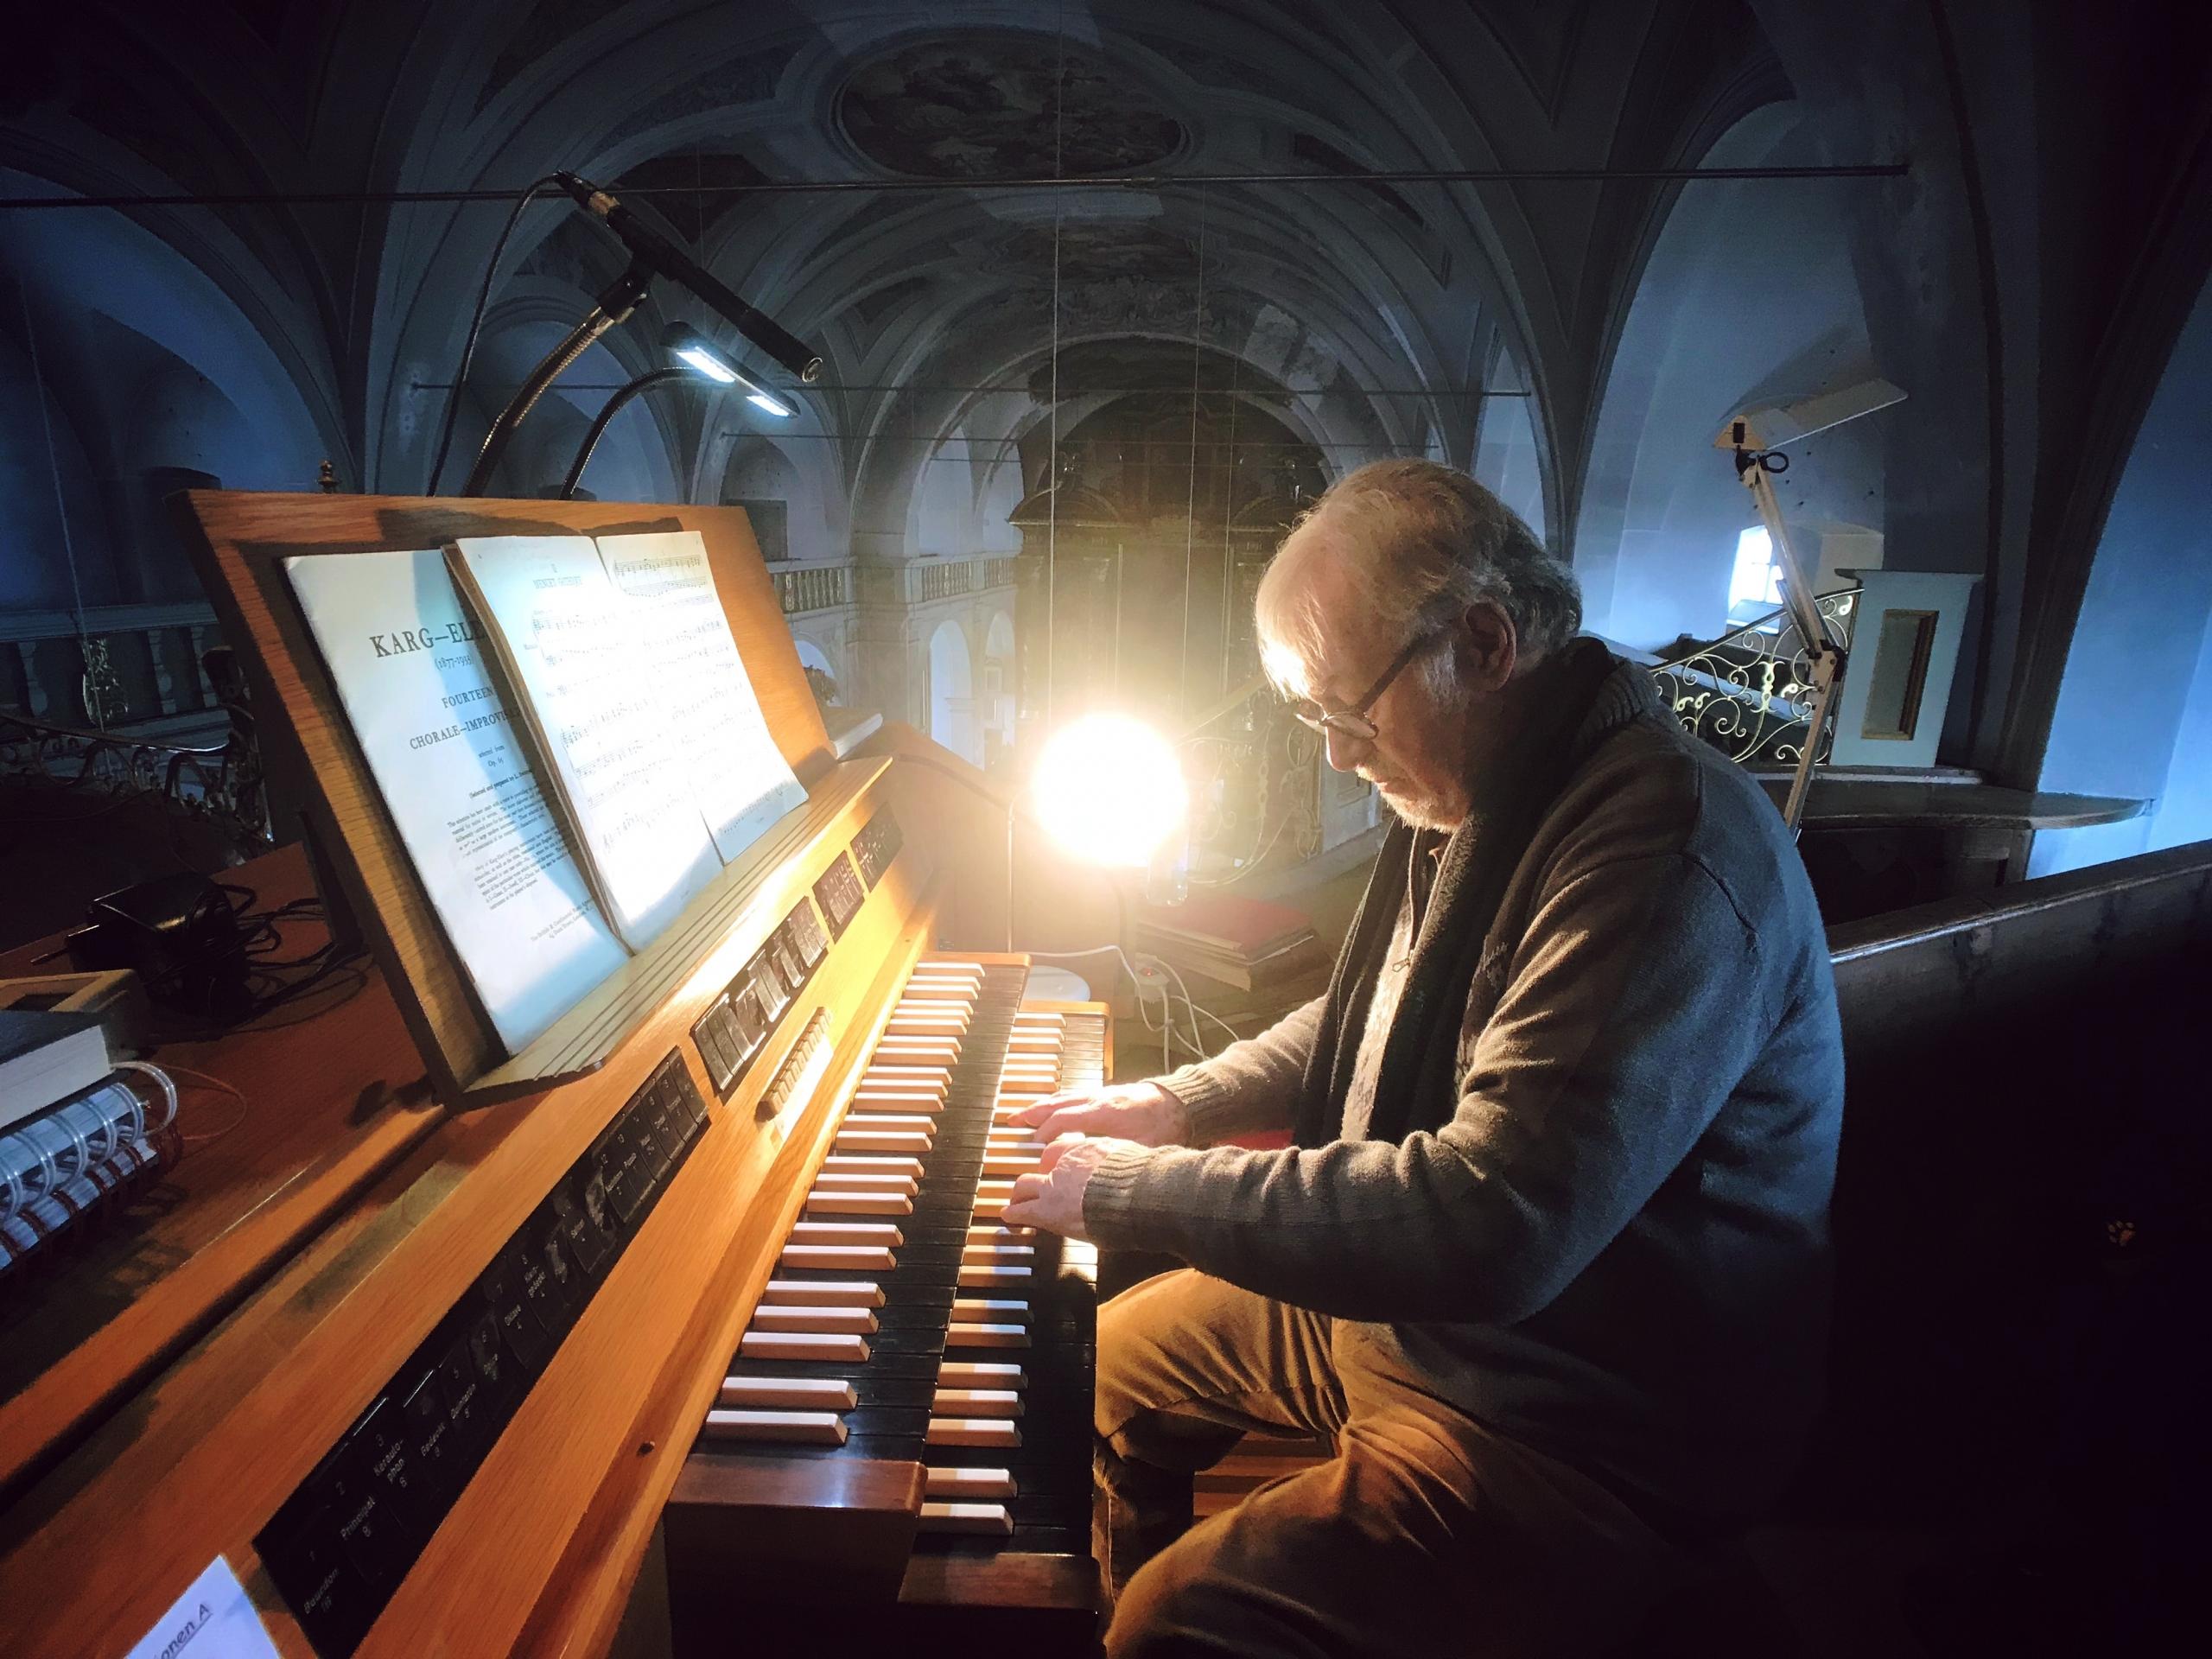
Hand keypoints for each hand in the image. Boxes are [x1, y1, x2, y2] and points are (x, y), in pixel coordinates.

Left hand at [1002, 1135, 1142, 1240]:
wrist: (1132, 1197)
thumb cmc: (1139, 1183)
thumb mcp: (1129, 1161)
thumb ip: (1119, 1162)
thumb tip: (1130, 1165)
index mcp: (1087, 1150)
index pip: (1061, 1151)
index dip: (1056, 1162)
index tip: (1055, 1168)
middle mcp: (1066, 1164)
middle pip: (1041, 1164)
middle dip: (1035, 1176)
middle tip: (1033, 1186)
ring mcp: (1054, 1186)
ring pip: (1024, 1186)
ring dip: (1019, 1196)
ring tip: (1014, 1205)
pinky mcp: (1048, 1211)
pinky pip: (1023, 1211)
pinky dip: (1014, 1214)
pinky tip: (1009, 1218)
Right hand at [1008, 1080, 1187, 1146]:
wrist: (1181, 1102)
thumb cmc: (1165, 1125)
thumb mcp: (1144, 1149)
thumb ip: (1118, 1160)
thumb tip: (1100, 1178)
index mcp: (1105, 1114)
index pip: (1066, 1118)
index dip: (1048, 1130)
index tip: (1035, 1142)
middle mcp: (1099, 1099)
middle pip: (1059, 1103)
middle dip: (1034, 1113)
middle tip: (1013, 1121)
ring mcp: (1101, 1093)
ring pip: (1065, 1096)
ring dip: (1042, 1105)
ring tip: (1023, 1114)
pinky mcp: (1106, 1093)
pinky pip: (1074, 1094)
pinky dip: (1057, 1100)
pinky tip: (1051, 1106)